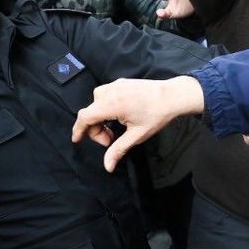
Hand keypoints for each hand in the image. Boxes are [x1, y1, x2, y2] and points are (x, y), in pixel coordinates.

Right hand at [70, 75, 206, 171]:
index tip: (77, 140)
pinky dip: (106, 108)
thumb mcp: (137, 136)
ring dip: (101, 118)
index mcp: (111, 104)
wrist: (172, 96)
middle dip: (97, 129)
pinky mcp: (120, 83)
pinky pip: (104, 96)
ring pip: (96, 104)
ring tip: (116, 128)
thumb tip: (107, 166)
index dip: (78, 129)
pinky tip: (119, 117)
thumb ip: (118, 149)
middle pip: (90, 113)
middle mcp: (110, 92)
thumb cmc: (156, 115)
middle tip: (111, 141)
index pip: (85, 117)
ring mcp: (114, 85)